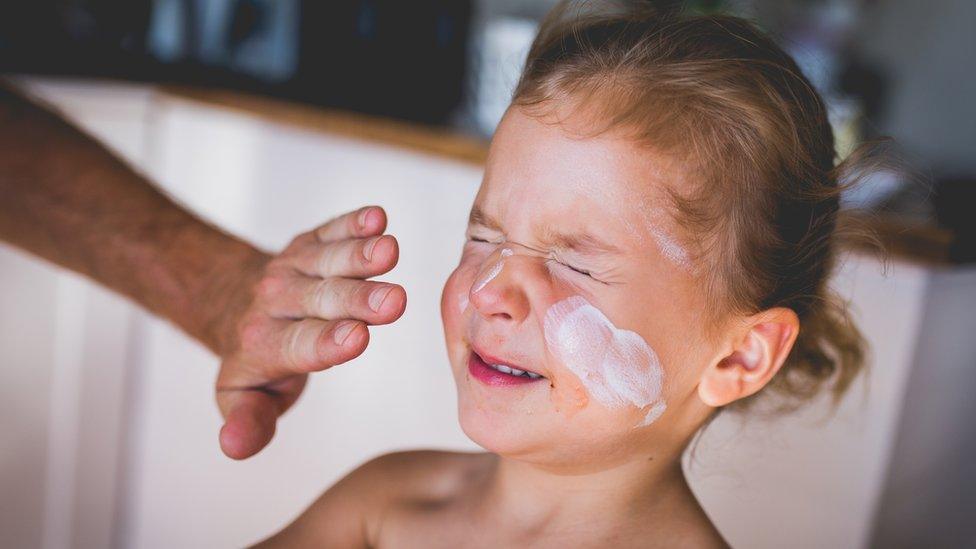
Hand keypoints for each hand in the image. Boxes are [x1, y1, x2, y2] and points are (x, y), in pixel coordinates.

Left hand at [214, 206, 405, 458]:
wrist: (233, 298)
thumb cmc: (256, 359)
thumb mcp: (244, 398)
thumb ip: (248, 421)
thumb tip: (234, 448)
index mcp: (267, 344)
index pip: (301, 345)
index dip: (328, 342)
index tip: (358, 337)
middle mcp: (278, 302)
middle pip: (324, 301)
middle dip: (358, 300)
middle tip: (394, 302)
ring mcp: (295, 267)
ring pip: (329, 260)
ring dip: (361, 254)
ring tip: (389, 249)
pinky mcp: (311, 241)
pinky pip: (332, 230)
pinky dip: (353, 223)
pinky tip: (377, 216)